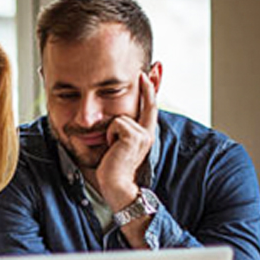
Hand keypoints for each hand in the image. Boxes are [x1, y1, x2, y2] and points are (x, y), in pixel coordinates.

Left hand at [96, 73, 158, 210]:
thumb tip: (114, 120)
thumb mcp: (116, 146)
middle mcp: (147, 133)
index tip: (144, 74)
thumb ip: (119, 131)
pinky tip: (112, 148)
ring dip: (110, 132)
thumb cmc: (111, 170)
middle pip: (136, 107)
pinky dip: (109, 135)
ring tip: (112, 148)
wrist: (116, 186)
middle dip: (141, 92)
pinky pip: (115, 123)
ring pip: (119, 117)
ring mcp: (142, 134)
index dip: (148, 91)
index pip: (149, 108)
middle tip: (138, 83)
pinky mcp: (133, 135)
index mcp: (144, 135)